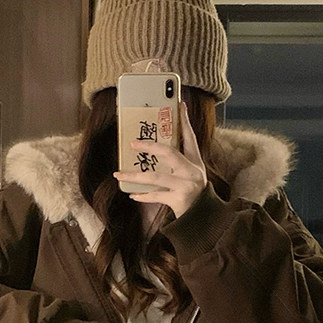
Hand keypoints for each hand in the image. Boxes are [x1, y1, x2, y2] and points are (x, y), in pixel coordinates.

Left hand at [113, 102, 206, 218]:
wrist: (204, 217)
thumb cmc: (192, 193)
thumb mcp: (189, 174)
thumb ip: (176, 163)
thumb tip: (152, 151)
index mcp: (195, 162)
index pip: (190, 137)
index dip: (184, 121)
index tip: (179, 104)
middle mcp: (192, 171)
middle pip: (169, 152)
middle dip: (149, 146)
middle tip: (133, 143)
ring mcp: (185, 185)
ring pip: (156, 176)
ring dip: (134, 176)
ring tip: (119, 175)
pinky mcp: (178, 199)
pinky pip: (156, 195)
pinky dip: (142, 195)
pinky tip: (132, 194)